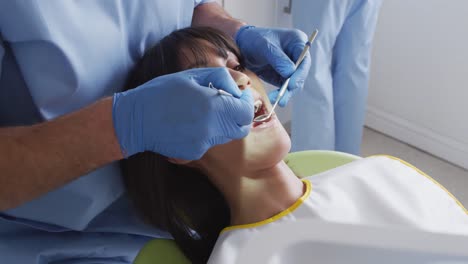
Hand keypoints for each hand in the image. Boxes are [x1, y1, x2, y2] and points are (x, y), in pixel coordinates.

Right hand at [112, 67, 253, 159]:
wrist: (135, 119)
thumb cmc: (162, 92)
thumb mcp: (192, 76)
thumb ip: (222, 77)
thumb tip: (241, 86)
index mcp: (213, 106)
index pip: (246, 113)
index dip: (246, 103)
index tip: (240, 96)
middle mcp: (212, 129)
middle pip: (240, 128)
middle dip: (238, 116)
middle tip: (227, 103)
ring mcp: (203, 144)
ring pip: (225, 136)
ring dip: (222, 124)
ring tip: (202, 111)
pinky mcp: (194, 153)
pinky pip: (209, 143)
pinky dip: (206, 133)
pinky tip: (189, 123)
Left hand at [235, 26, 311, 105]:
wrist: (242, 46)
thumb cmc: (255, 39)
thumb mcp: (266, 46)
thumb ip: (278, 59)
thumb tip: (290, 72)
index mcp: (297, 42)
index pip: (304, 59)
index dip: (300, 73)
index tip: (291, 84)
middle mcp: (297, 55)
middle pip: (301, 73)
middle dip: (292, 86)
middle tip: (283, 97)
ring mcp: (291, 67)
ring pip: (294, 83)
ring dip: (287, 93)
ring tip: (278, 101)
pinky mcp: (283, 76)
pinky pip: (285, 87)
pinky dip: (281, 94)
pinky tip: (274, 99)